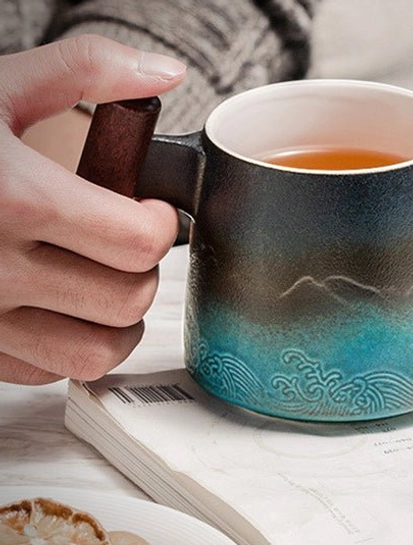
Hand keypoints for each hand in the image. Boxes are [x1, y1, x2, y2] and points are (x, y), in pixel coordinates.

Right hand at [0, 35, 185, 384]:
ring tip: (106, 284)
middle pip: (126, 299)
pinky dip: (68, 346)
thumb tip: (165, 72)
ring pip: (96, 352)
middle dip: (142, 270)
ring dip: (117, 322)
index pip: (137, 242)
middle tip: (126, 245)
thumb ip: (84, 71)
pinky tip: (59, 309)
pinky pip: (47, 371)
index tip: (149, 211)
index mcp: (12, 197)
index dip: (158, 223)